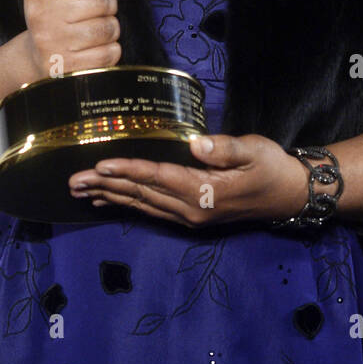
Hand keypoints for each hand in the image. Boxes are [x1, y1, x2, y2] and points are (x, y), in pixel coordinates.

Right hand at [23, 0, 123, 80]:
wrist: (40, 57)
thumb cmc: (61, 15)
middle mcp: (41, 15)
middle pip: (101, 0)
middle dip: (108, 4)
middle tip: (97, 10)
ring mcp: (53, 43)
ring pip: (108, 27)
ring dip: (110, 27)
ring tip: (96, 29)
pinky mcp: (68, 67)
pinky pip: (110, 52)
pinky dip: (110, 49)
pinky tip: (95, 48)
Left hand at [67, 132, 310, 226]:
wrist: (289, 195)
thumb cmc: (272, 167)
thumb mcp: (255, 150)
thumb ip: (225, 148)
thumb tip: (196, 145)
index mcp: (205, 193)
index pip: (159, 178)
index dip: (128, 171)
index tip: (100, 165)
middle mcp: (192, 210)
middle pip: (141, 195)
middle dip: (106, 186)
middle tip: (72, 181)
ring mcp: (190, 218)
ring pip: (142, 205)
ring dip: (110, 197)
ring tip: (80, 192)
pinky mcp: (191, 218)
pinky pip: (151, 211)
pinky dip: (127, 205)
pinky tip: (108, 201)